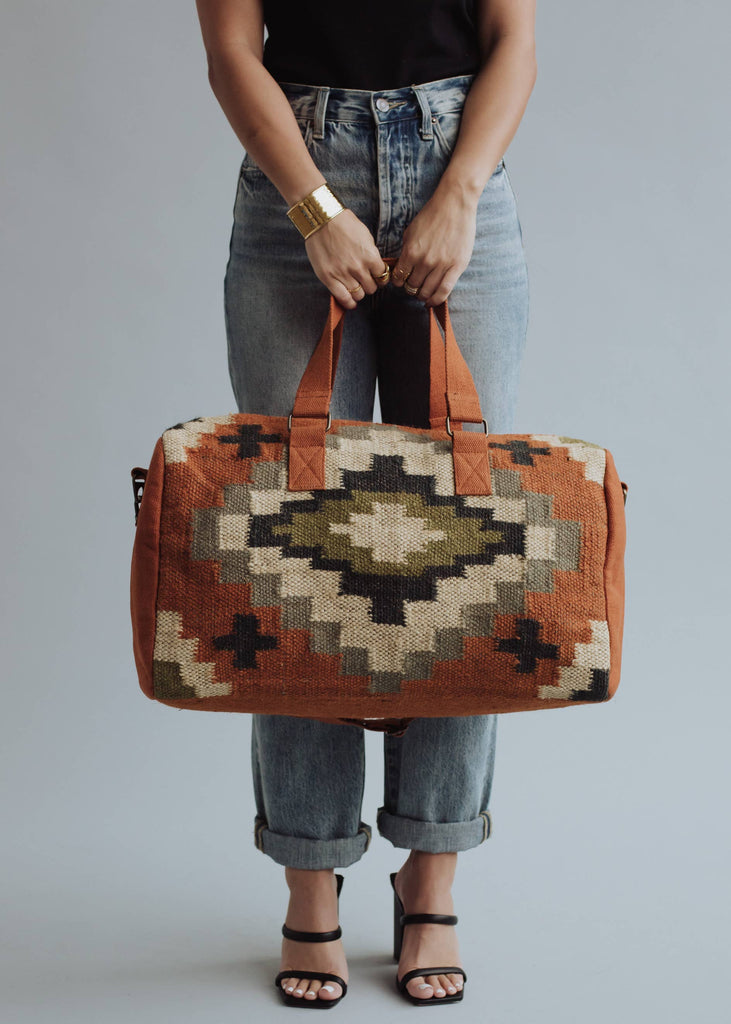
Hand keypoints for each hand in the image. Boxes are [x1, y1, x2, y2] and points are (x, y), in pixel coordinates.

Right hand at [305, 209, 389, 309]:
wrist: (321, 219)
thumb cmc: (343, 223)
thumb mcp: (365, 236)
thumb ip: (371, 254)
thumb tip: (375, 267)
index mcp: (370, 256)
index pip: (383, 276)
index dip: (380, 277)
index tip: (376, 276)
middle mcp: (358, 268)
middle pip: (372, 288)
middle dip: (370, 284)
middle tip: (364, 280)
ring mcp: (343, 274)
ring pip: (359, 295)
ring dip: (359, 292)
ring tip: (355, 286)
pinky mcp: (329, 278)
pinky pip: (344, 299)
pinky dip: (349, 303)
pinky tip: (350, 300)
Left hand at [391, 189, 478, 305]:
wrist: (454, 205)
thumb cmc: (432, 216)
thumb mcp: (411, 232)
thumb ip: (406, 251)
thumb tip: (402, 268)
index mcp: (411, 252)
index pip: (399, 277)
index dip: (398, 282)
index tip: (401, 281)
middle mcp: (425, 261)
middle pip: (412, 286)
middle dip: (410, 289)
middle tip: (413, 287)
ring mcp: (441, 265)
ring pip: (427, 291)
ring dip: (422, 295)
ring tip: (422, 294)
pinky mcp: (456, 267)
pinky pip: (444, 291)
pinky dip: (436, 300)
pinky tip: (431, 301)